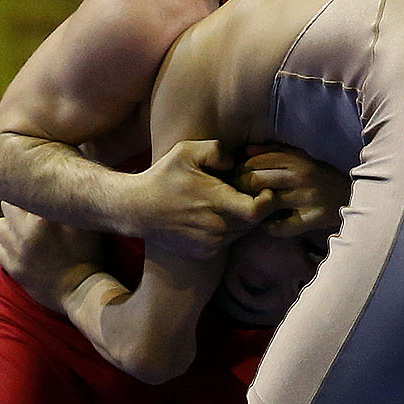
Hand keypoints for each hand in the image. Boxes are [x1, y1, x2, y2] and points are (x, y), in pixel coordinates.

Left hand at [0, 202, 102, 311]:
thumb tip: (59, 186)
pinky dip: (4, 248)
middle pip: (7, 205)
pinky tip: (18, 250)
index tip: (35, 198)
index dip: (31, 194)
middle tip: (29, 216)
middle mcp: (28, 232)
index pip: (25, 191)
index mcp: (46, 218)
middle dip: (16, 208)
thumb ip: (67, 204)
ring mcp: (18, 251)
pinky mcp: (13, 268)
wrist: (84, 292)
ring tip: (22, 233)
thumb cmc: (89, 257)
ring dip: (8, 227)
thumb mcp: (85, 225)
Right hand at [130, 139, 276, 258]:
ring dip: (240, 219)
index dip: (268, 200)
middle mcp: (216, 227)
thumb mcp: (185, 151)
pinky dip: (225, 230)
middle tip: (240, 193)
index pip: (259, 210)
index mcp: (215, 202)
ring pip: (241, 233)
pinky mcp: (204, 253)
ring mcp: (210, 243)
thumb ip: (216, 150)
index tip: (263, 190)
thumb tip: (236, 163)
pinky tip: (209, 217)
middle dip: (254, 207)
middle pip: (254, 222)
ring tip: (223, 204)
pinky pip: (227, 242)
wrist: (135, 209)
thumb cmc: (162, 178)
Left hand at [232, 144, 348, 237]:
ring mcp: (308, 198)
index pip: (254, 162)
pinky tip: (267, 223)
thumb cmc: (319, 176)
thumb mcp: (300, 157)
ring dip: (252, 207)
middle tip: (234, 195)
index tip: (232, 178)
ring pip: (266, 203)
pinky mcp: (314, 218)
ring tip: (247, 208)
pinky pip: (281, 227)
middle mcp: (302, 177)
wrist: (353, 197)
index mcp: (296, 160)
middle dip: (238, 188)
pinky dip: (270, 227)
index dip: (238, 170)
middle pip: (255, 181)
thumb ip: (273, 151)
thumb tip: (246, 150)